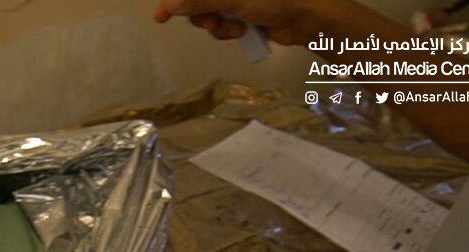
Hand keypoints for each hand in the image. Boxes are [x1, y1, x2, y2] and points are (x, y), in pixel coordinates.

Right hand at [153, 0, 359, 46]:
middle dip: (201, 15)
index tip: (161, 16)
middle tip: (212, 22)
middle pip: (197, 1)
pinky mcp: (244, 13)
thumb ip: (199, 1)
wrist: (308, 18)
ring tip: (233, 28)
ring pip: (208, 15)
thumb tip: (169, 6)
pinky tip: (242, 32)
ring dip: (216, 26)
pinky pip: (222, 25)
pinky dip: (227, 32)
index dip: (175, 0)